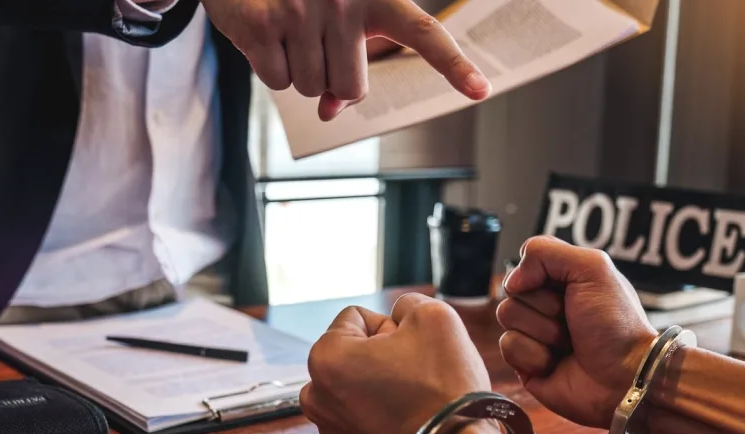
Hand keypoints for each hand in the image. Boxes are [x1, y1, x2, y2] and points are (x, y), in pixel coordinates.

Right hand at [206, 0, 490, 120]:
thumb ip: (343, 65)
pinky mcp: (263, 22)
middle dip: (330, 80)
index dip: (453, 64)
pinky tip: (263, 32)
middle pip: (351, 87)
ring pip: (313, 89)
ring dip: (298, 71)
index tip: (481, 90)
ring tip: (288, 31)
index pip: (424, 34)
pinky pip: (277, 81)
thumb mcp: (334, 19)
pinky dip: (267, 66)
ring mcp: (302, 9)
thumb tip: (331, 113)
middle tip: (313, 44)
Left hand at [300, 293, 491, 433]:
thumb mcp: (434, 317)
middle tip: (418, 374)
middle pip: (355, 352)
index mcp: (324, 357)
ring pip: (362, 384)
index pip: (357, 317)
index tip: (414, 350)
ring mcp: (332, 430)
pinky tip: (414, 420)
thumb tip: (399, 316)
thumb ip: (408, 304)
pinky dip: (388, 412)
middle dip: (385, 355)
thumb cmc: (444, 385)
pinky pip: (369, 416)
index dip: (393, 326)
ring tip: (416, 398)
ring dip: (385, 383)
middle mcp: (315, 395)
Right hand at [497, 237, 656, 428]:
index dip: (539, 274)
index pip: (527, 261)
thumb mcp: (593, 268)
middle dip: (545, 306)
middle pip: (512, 290)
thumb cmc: (616, 324)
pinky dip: (535, 355)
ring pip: (507, 316)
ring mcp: (534, 333)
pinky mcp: (525, 362)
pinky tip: (556, 363)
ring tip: (569, 344)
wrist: (624, 377)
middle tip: (573, 321)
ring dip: (543, 331)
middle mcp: (546, 304)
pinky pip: (508, 346)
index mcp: (563, 280)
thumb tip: (511, 280)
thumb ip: (546, 252)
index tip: (567, 288)